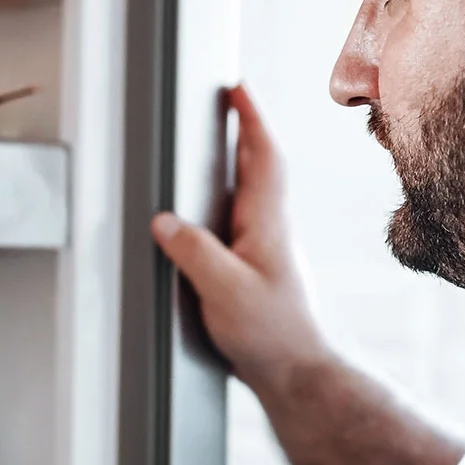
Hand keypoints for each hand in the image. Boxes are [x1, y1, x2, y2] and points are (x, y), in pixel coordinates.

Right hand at [152, 86, 331, 396]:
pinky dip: (231, 207)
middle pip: (261, 169)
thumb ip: (193, 251)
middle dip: (244, 133)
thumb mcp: (223, 289)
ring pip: (254, 198)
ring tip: (217, 150)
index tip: (238, 88)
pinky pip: (244, 227)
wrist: (300, 376)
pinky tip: (214, 220)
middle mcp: (274, 231)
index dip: (251, 118)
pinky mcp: (262, 276)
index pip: (264, 156)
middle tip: (227, 105)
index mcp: (268, 223)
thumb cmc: (272, 335)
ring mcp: (271, 253)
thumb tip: (164, 221)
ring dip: (239, 168)